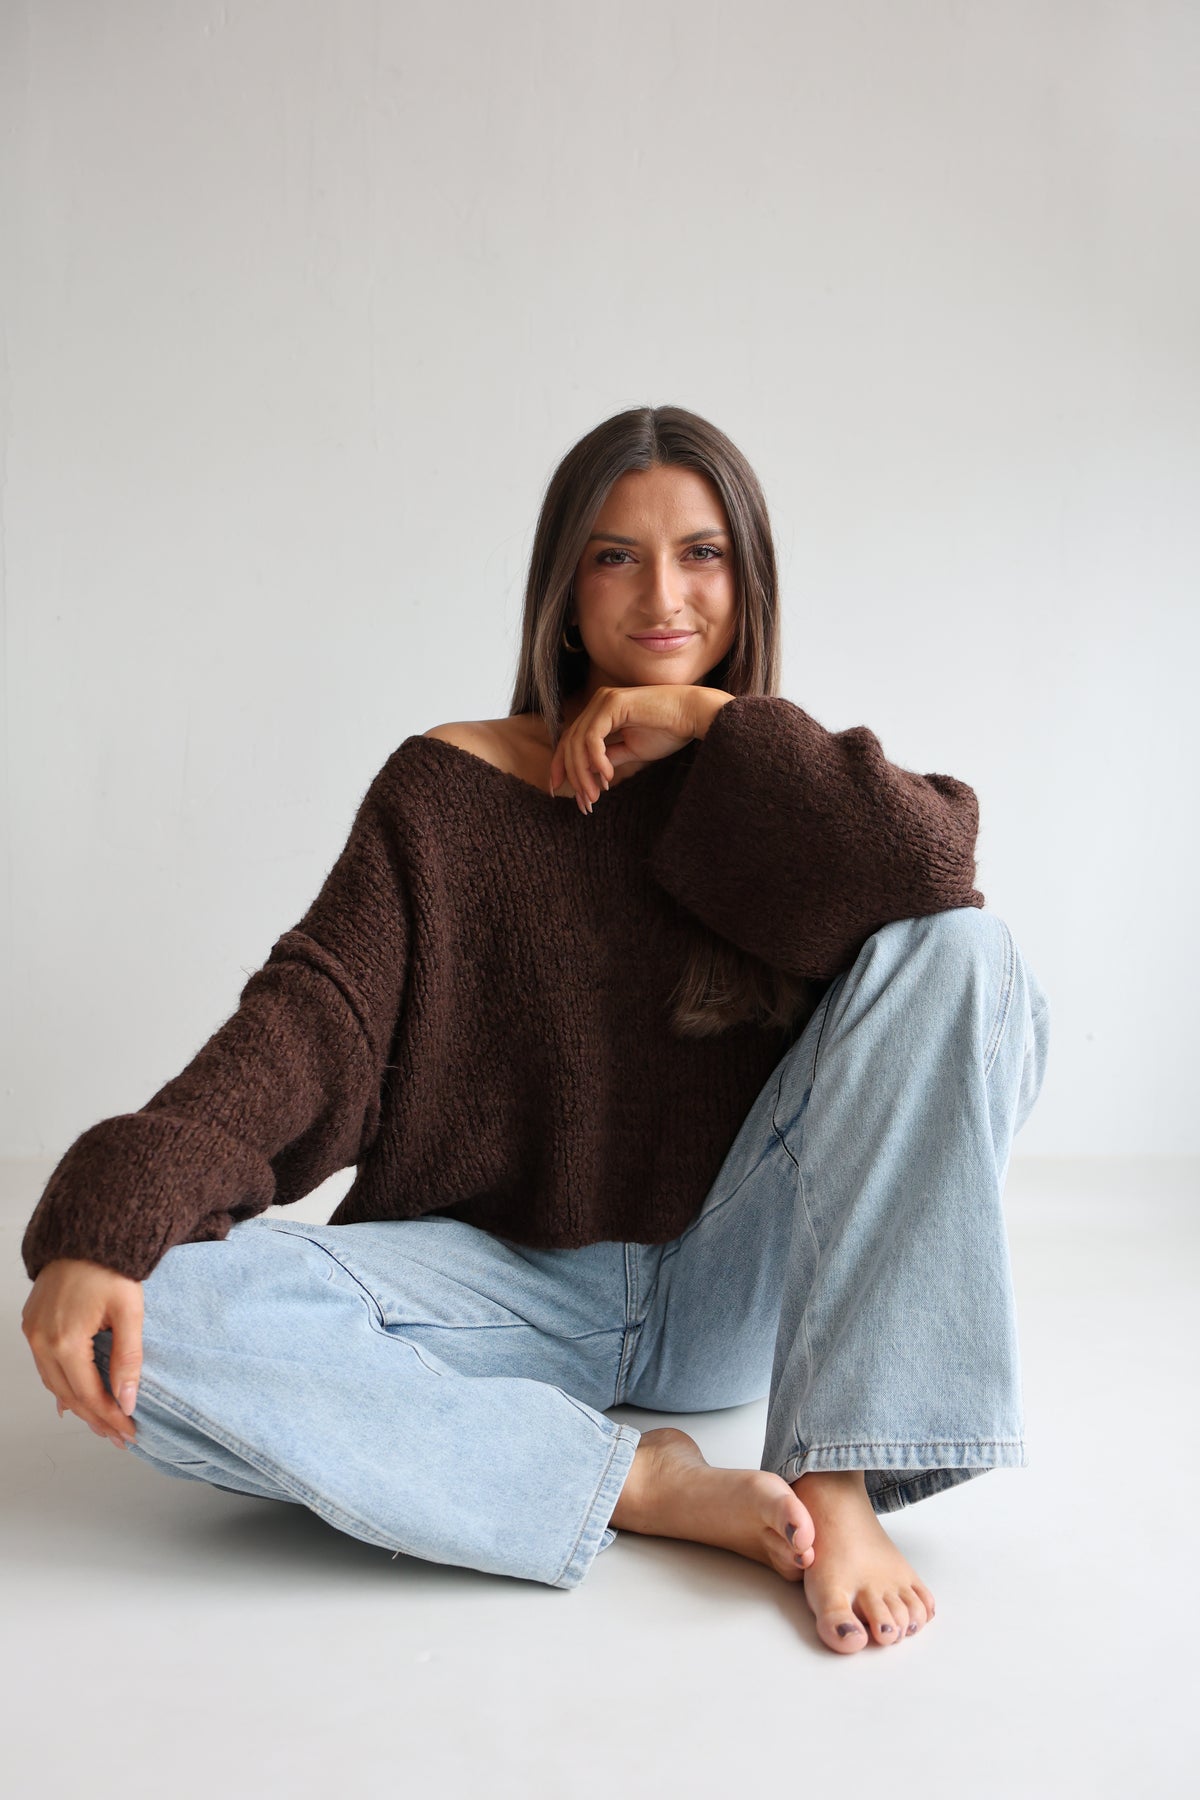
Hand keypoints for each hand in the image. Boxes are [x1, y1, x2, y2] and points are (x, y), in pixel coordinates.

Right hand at [22, 1258, 143, 1448]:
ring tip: (102, 1422)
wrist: (86, 1232)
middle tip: (118, 1436)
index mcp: (65, 1341)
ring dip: (78, 1405)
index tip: (129, 1434)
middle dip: (95, 1419)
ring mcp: (33, 1333)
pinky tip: (72, 1399)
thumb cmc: (111, 1266)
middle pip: (68, 1395)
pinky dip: (62, 1385)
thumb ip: (128, 1359)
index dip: (110, 1418)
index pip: (89, 1395)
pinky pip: (45, 1366)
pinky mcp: (32, 1324)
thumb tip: (128, 1400)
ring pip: (54, 1384)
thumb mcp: (130, 1311)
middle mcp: (41, 1341)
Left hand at [548, 685, 725, 814]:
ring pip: (578, 742)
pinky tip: (609, 779)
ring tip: (595, 797)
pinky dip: (596, 760)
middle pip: (570, 743)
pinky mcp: (612, 702)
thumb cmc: (669, 731)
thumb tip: (589, 775)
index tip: (557, 790)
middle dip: (574, 776)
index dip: (561, 765)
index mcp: (600, 712)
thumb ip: (609, 759)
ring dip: (584, 774)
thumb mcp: (632, 750)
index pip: (570, 740)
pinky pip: (593, 737)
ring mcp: (603, 700)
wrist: (694, 715)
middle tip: (585, 804)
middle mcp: (598, 703)